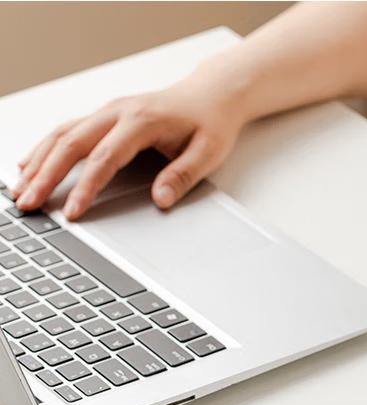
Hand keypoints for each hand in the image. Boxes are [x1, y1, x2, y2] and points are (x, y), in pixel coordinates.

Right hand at [13, 73, 248, 219]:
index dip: (85, 187)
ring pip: (62, 134)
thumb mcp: (208, 152)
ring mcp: (107, 112)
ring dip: (38, 161)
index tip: (71, 212)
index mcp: (141, 120)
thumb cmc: (210, 123)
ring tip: (20, 189)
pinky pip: (67, 130)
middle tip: (28, 203)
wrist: (211, 95)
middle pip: (71, 143)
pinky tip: (30, 165)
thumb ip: (183, 176)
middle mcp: (117, 111)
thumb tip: (161, 200)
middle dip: (46, 176)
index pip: (104, 158)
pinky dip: (45, 148)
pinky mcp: (105, 117)